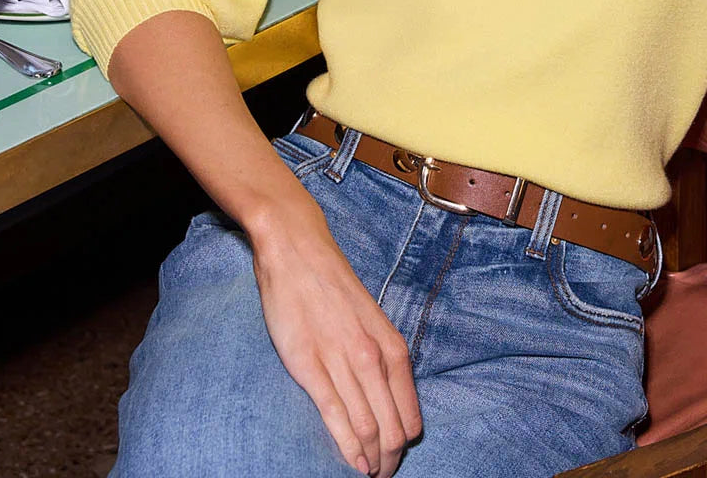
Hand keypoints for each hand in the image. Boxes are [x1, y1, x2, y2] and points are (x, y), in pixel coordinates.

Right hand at [250, 195, 421, 474]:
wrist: (298, 251)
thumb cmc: (333, 285)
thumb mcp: (372, 319)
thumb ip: (380, 356)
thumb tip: (389, 398)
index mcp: (390, 344)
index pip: (409, 409)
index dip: (404, 441)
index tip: (397, 456)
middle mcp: (371, 355)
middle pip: (390, 426)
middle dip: (389, 458)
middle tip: (384, 474)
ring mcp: (340, 360)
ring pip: (366, 426)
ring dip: (371, 459)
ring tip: (369, 474)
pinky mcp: (308, 365)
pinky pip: (334, 415)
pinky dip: (346, 446)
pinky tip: (352, 464)